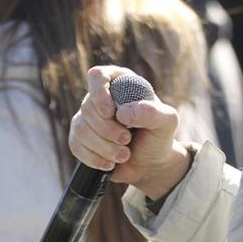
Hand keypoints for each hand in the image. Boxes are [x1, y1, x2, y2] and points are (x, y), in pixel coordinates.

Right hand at [68, 65, 192, 199]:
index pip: (97, 76)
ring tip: (124, 155)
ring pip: (81, 129)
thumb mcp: (166, 122)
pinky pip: (76, 146)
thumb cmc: (158, 137)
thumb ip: (152, 112)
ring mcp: (87, 118)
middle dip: (107, 130)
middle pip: (88, 107)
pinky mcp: (80, 139)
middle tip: (127, 140)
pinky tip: (109, 163)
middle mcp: (100, 97)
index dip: (99, 93)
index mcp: (121, 83)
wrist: (150, 165)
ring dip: (103, 147)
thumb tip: (122, 113)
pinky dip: (94, 158)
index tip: (110, 113)